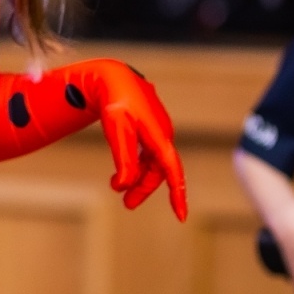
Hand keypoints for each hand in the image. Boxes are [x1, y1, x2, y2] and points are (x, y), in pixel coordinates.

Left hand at [81, 61, 188, 220]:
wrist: (113, 77)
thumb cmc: (115, 102)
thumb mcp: (117, 132)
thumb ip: (124, 159)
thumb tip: (126, 185)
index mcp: (160, 138)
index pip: (173, 172)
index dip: (177, 195)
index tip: (181, 216)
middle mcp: (163, 135)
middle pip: (159, 170)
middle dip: (144, 188)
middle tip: (127, 204)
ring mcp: (156, 131)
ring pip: (152, 162)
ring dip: (138, 177)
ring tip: (118, 188)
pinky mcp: (148, 127)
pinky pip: (147, 152)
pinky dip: (137, 164)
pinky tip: (124, 170)